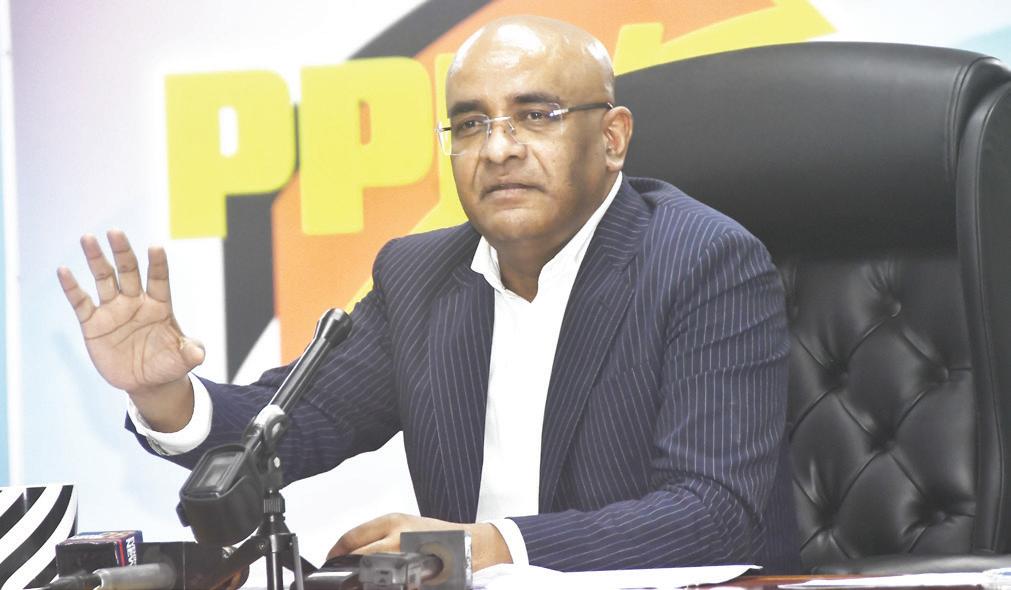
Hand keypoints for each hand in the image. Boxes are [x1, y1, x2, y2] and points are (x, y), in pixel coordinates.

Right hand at [57, 230, 203, 430]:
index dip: (157, 264)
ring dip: (96, 259)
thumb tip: (199, 353)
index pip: (159, 279)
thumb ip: (190, 353)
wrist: (146, 382)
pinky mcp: (93, 324)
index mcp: (159, 305)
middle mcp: (135, 302)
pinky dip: (72, 287)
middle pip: (128, 271)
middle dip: (122, 252)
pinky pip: (81, 302)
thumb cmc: (168, 364)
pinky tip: (64, 270)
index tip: (156, 247)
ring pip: (104, 279)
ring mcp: (113, 310)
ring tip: (88, 238)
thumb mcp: (182, 360)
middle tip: (115, 232)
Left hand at [327, 513, 511, 571]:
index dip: (335, 553)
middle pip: (356, 557)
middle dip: (346, 571)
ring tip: (359, 583)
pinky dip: (381, 585)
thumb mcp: (406, 526)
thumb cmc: (439, 536)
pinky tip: (382, 584)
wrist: (470, 545)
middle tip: (341, 579)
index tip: (331, 561)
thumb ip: (379, 536)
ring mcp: (404, 557)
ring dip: (361, 580)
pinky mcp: (414, 575)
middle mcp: (396, 537)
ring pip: (369, 573)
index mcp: (392, 522)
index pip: (351, 538)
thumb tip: (352, 552)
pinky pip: (389, 584)